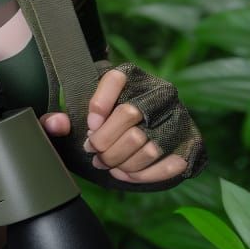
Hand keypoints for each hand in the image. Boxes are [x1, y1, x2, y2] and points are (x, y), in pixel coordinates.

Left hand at [40, 69, 187, 182]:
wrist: (141, 129)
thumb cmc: (101, 119)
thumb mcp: (77, 112)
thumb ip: (58, 117)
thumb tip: (57, 123)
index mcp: (131, 74)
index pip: (115, 79)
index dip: (98, 104)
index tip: (88, 125)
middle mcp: (160, 90)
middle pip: (129, 115)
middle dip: (105, 141)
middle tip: (93, 152)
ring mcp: (179, 115)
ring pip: (147, 144)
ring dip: (121, 161)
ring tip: (107, 164)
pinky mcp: (192, 140)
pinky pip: (170, 164)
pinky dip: (144, 174)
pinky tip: (126, 174)